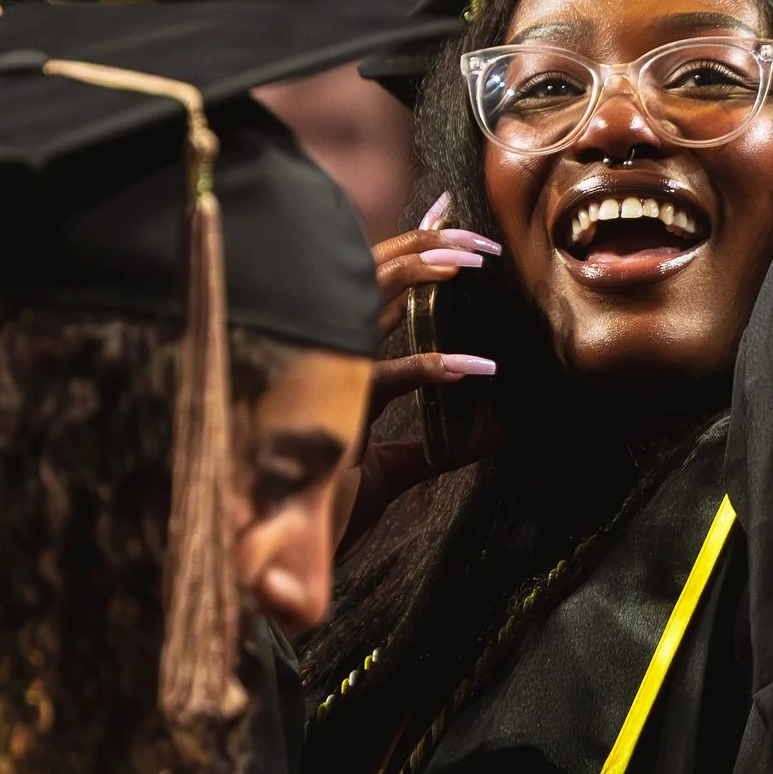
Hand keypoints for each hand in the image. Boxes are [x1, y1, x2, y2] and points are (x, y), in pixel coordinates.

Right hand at [337, 197, 500, 532]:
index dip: (406, 246)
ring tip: (472, 262)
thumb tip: (496, 432)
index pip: (370, 288)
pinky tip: (478, 370)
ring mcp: (324, 377)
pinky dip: (434, 368)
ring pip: (370, 300)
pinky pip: (388, 378)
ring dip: (422, 272)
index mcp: (332, 364)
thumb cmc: (320, 514)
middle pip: (371, 276)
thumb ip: (437, 449)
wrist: (276, 560)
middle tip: (475, 236)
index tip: (442, 212)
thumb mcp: (392, 474)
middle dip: (423, 243)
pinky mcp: (331, 412)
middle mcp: (324, 359)